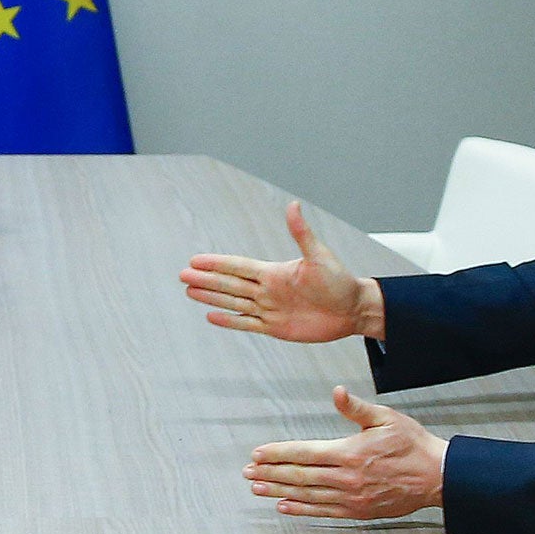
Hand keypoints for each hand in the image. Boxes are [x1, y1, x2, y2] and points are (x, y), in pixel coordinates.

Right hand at [180, 201, 384, 342]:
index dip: (216, 263)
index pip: (238, 266)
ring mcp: (269, 309)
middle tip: (182, 275)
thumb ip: (301, 234)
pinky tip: (211, 315)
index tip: (195, 260)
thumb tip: (293, 206)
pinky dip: (228, 321)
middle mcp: (267, 290)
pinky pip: (246, 324)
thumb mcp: (319, 256)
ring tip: (189, 291)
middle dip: (206, 279)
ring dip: (211, 297)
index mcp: (273, 273)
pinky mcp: (275, 327)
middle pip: (229, 284)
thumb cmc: (339, 281)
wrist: (352, 310)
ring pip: (233, 303)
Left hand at [246, 386, 445, 519]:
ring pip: (307, 495)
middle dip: (270, 474)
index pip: (303, 453)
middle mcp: (346, 477)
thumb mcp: (386, 418)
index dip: (277, 453)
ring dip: (279, 492)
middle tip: (247, 473)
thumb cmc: (412, 445)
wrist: (437, 476)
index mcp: (349, 452)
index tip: (257, 454)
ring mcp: (351, 497)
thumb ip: (356, 408)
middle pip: (299, 476)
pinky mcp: (358, 511)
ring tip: (257, 489)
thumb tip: (337, 391)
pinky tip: (285, 507)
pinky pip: (323, 511)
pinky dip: (302, 509)